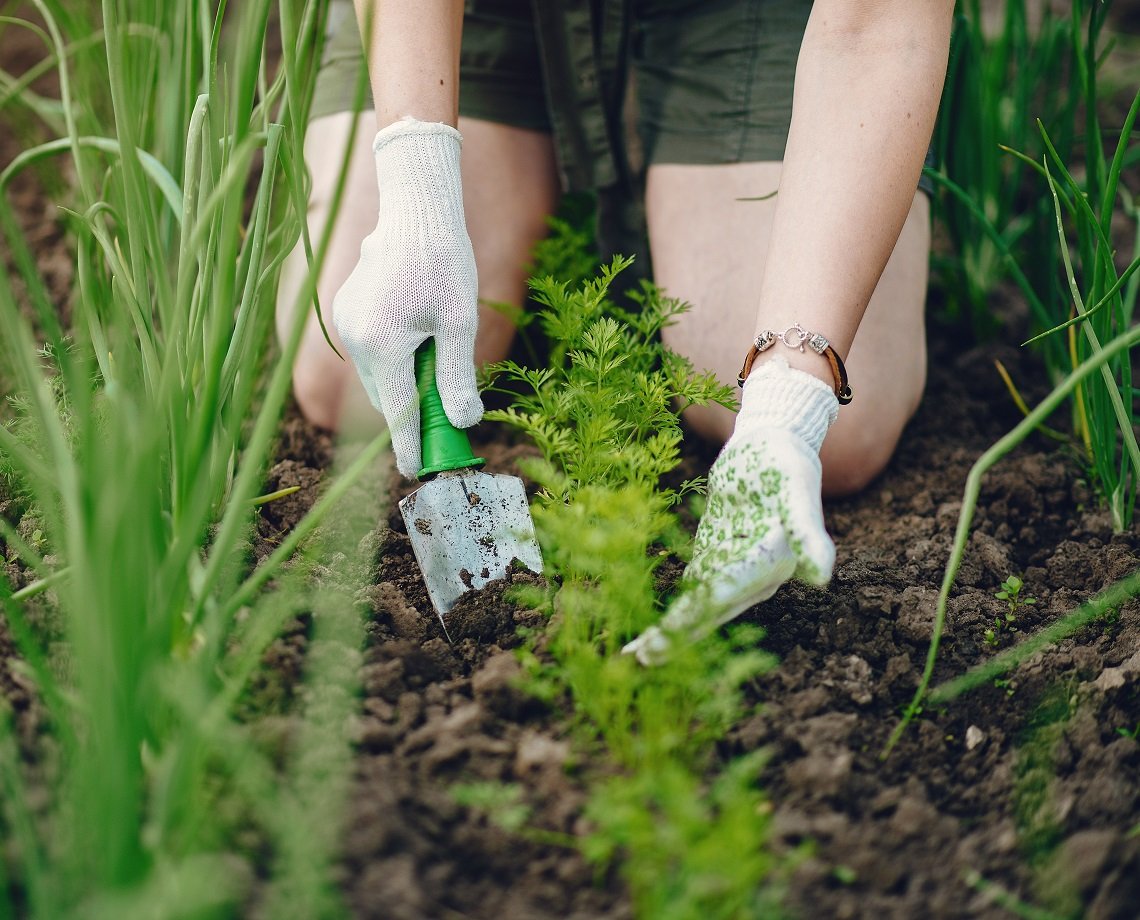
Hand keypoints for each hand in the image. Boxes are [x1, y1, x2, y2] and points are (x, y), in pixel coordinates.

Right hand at [332, 117, 481, 476]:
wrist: (414, 211)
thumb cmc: (444, 261)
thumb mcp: (459, 323)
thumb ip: (457, 376)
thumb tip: (464, 422)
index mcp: (383, 344)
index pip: (397, 412)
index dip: (409, 445)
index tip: (417, 471)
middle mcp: (356, 338)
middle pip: (386, 398)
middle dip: (412, 414)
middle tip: (444, 425)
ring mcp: (346, 325)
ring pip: (378, 378)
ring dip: (403, 385)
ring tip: (434, 369)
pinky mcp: (345, 313)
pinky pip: (370, 354)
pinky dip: (392, 362)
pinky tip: (416, 341)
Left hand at [622, 356, 838, 663]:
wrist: (775, 444)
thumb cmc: (788, 465)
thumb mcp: (797, 493)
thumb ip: (808, 533)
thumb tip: (821, 577)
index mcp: (770, 566)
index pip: (724, 596)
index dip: (693, 619)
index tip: (663, 638)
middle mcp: (753, 577)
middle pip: (708, 611)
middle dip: (675, 637)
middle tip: (638, 662)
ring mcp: (733, 568)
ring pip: (697, 606)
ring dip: (669, 631)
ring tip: (636, 657)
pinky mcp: (716, 554)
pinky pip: (692, 588)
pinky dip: (672, 606)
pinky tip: (648, 627)